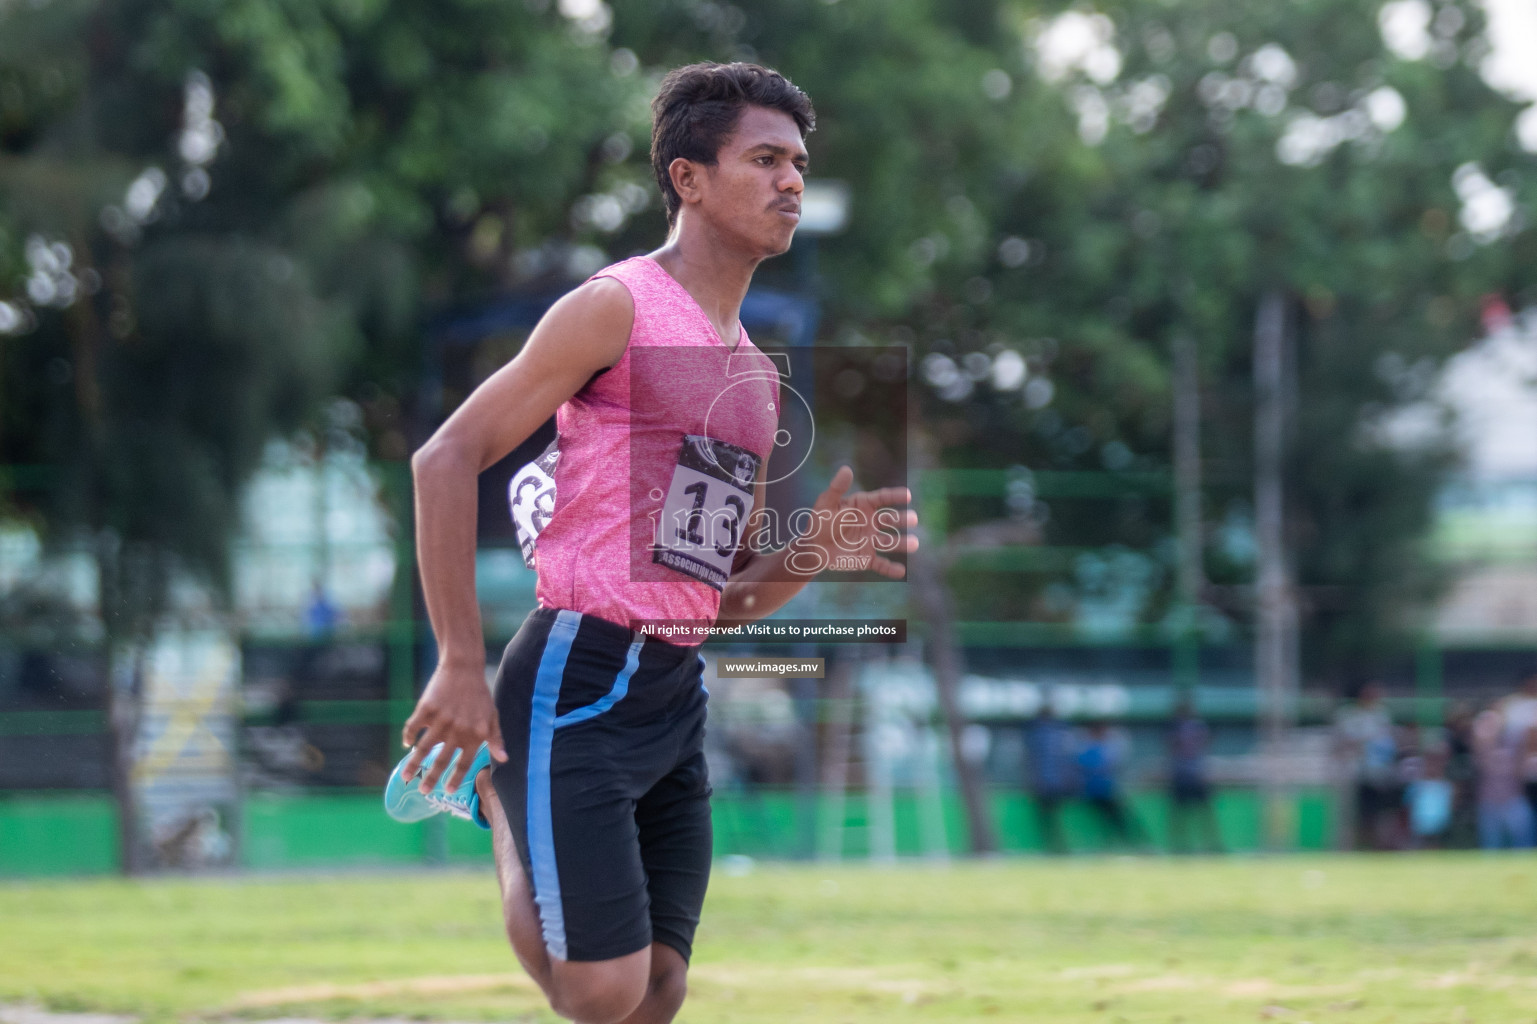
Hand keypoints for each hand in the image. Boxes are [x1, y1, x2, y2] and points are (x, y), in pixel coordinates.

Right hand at [399, 660, 508, 794]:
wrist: (464, 667)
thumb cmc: (479, 694)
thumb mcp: (492, 716)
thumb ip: (496, 739)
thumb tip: (504, 760)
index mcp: (474, 735)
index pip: (464, 763)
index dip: (455, 778)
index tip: (447, 790)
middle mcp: (457, 731)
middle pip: (441, 761)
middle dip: (431, 779)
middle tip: (424, 792)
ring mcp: (440, 720)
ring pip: (423, 748)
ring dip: (413, 765)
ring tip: (406, 777)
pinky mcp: (426, 709)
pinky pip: (413, 728)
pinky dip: (408, 737)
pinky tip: (406, 744)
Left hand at [800, 465, 918, 578]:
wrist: (813, 549)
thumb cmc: (819, 522)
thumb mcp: (826, 503)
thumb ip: (837, 488)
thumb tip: (846, 469)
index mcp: (863, 506)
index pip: (882, 498)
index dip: (895, 496)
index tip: (907, 495)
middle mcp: (871, 522)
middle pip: (890, 519)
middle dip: (902, 519)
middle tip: (913, 519)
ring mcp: (870, 541)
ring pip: (890, 542)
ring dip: (903, 543)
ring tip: (914, 544)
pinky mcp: (867, 558)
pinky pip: (881, 564)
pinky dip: (890, 569)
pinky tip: (900, 571)